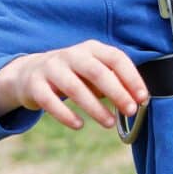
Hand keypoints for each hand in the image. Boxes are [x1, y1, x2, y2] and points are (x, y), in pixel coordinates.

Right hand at [0, 41, 148, 130]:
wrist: (30, 73)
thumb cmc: (73, 75)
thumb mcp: (93, 72)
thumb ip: (114, 82)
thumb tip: (137, 100)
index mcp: (91, 49)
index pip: (115, 58)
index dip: (131, 77)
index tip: (143, 97)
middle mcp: (71, 55)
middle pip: (97, 72)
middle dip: (117, 92)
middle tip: (131, 111)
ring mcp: (51, 68)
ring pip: (74, 88)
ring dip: (95, 107)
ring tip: (109, 123)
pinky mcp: (35, 85)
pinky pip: (50, 101)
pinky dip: (66, 115)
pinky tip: (79, 125)